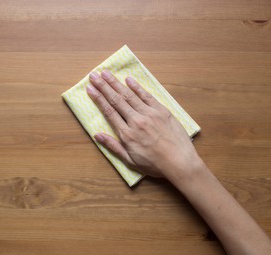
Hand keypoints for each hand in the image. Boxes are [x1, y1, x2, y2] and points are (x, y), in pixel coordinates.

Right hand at [86, 70, 203, 182]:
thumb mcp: (130, 161)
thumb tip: (97, 135)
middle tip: (94, 75)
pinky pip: (147, 96)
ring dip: (116, 83)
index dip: (98, 99)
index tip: (90, 89)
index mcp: (127, 134)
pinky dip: (137, 87)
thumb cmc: (155, 165)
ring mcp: (150, 114)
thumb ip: (113, 147)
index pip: (109, 112)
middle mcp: (136, 121)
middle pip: (116, 100)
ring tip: (106, 73)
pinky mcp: (162, 111)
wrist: (180, 162)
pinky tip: (129, 79)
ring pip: (129, 95)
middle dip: (103, 86)